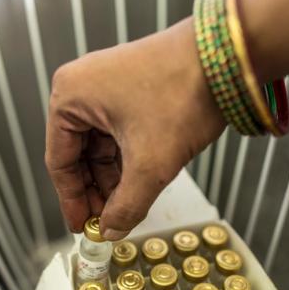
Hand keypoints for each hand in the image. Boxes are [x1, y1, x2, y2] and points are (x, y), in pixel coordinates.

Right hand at [45, 17, 225, 240]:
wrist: (228, 59)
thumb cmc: (183, 94)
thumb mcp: (150, 163)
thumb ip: (127, 206)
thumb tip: (112, 230)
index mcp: (70, 96)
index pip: (60, 162)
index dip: (71, 200)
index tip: (81, 226)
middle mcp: (83, 88)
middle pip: (79, 155)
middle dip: (95, 191)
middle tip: (107, 221)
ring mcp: (107, 87)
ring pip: (100, 147)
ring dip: (112, 178)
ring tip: (124, 205)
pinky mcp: (130, 90)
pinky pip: (118, 134)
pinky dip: (125, 160)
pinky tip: (135, 182)